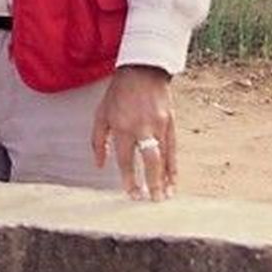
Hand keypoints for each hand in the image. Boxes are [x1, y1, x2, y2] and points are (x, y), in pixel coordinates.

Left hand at [90, 64, 175, 200]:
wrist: (142, 70)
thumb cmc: (118, 94)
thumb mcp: (101, 114)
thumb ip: (98, 141)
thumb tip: (100, 165)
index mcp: (122, 126)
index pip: (125, 159)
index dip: (129, 178)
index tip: (132, 193)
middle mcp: (142, 127)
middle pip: (149, 160)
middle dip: (152, 182)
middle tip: (152, 200)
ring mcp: (158, 125)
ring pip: (164, 157)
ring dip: (166, 179)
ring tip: (165, 196)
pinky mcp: (170, 122)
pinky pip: (173, 149)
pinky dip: (173, 166)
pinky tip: (173, 179)